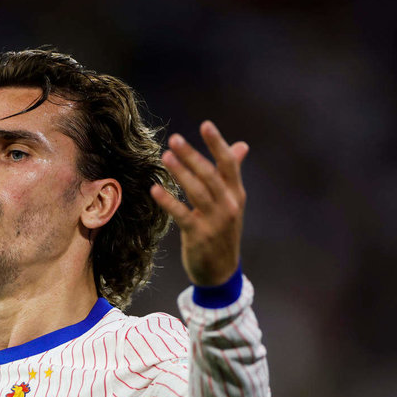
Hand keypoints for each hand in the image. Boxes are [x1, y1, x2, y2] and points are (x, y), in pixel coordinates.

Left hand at [150, 120, 248, 286]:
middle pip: (210, 175)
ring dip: (181, 173)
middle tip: (174, 139)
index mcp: (236, 194)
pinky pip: (182, 214)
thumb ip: (232, 174)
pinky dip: (168, 201)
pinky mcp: (199, 235)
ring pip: (197, 191)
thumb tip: (241, 145)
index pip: (229, 164)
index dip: (217, 143)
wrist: (221, 271)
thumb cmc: (223, 232)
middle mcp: (228, 205)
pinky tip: (155, 189)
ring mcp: (215, 221)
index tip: (205, 125)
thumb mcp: (232, 203)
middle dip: (192, 155)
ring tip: (165, 156)